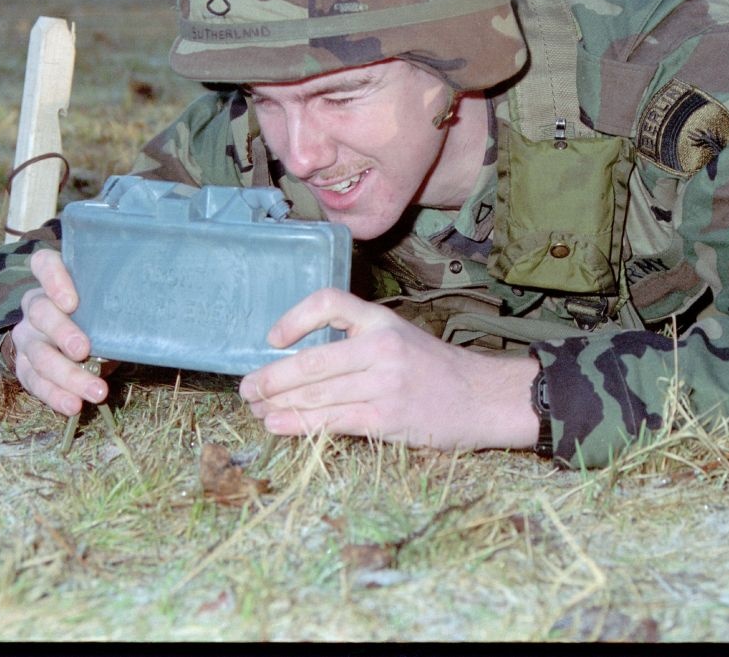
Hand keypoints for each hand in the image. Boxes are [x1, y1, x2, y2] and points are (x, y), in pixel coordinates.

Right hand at [9, 249, 108, 415]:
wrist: (81, 340)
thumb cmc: (100, 313)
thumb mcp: (108, 303)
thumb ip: (116, 305)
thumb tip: (152, 317)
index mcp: (53, 278)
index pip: (44, 265)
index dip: (54, 280)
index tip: (72, 302)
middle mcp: (35, 304)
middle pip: (40, 312)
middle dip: (62, 332)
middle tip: (83, 350)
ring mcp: (27, 336)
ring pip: (38, 353)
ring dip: (66, 374)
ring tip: (94, 391)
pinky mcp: (25, 365)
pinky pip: (34, 381)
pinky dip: (54, 395)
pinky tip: (73, 405)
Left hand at [237, 288, 540, 451]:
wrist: (481, 398)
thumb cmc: (433, 369)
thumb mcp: (398, 336)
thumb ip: (356, 340)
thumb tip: (296, 359)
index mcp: (381, 320)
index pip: (329, 302)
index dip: (295, 318)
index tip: (272, 338)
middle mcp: (381, 347)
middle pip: (310, 361)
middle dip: (270, 378)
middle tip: (246, 389)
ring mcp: (383, 385)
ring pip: (315, 395)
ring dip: (277, 405)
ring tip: (257, 410)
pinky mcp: (386, 419)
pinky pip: (331, 421)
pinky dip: (298, 425)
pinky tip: (278, 425)